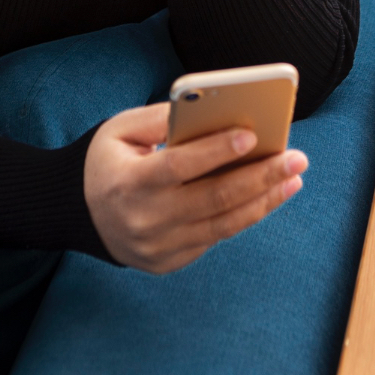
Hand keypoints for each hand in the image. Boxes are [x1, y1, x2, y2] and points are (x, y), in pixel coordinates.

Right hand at [83, 102, 306, 272]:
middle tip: (296, 158)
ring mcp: (159, 247)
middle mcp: (146, 220)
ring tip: (292, 178)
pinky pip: (214, 238)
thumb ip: (160, 119)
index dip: (216, 151)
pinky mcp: (169, 262)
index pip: (179, 166)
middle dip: (260, 176)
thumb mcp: (120, 129)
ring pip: (223, 224)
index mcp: (129, 182)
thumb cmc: (106, 160)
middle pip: (213, 199)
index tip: (252, 135)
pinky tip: (266, 196)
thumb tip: (210, 112)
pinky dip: (243, 216)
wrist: (78, 212)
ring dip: (264, 201)